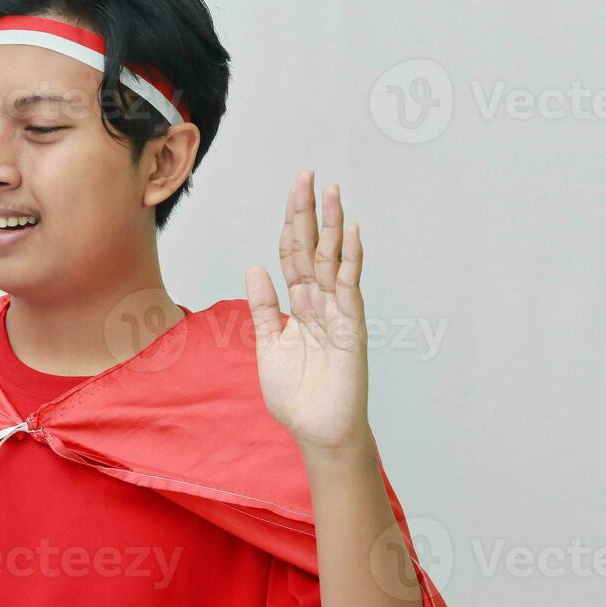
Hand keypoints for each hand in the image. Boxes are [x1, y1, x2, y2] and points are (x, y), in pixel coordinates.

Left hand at [243, 170, 369, 451]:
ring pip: (333, 259)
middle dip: (308, 212)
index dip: (291, 224)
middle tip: (307, 175)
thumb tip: (254, 267)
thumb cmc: (297, 395)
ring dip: (332, 225)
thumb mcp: (269, 344)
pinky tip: (351, 231)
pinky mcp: (350, 327)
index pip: (292, 255)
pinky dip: (350, 258)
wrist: (316, 431)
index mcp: (298, 305)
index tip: (293, 191)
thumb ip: (264, 307)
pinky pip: (349, 286)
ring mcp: (337, 312)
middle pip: (312, 248)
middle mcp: (319, 302)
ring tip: (332, 190)